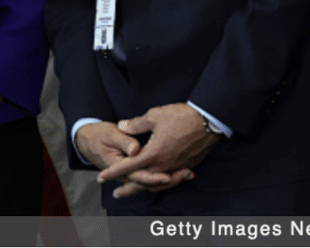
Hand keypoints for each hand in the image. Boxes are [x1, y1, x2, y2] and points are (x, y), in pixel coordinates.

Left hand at [97, 103, 218, 197]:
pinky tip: (159, 182)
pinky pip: (170, 179)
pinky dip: (162, 184)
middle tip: (116, 193)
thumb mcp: (154, 116)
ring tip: (135, 190)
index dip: (113, 172)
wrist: (208, 120)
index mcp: (153, 154)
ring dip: (145, 188)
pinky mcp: (187, 165)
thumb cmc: (181, 117)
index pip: (128, 167)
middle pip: (142, 182)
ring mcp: (176, 167)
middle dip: (128, 189)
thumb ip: (136, 124)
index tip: (101, 177)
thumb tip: (121, 126)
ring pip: (157, 184)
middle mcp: (164, 165)